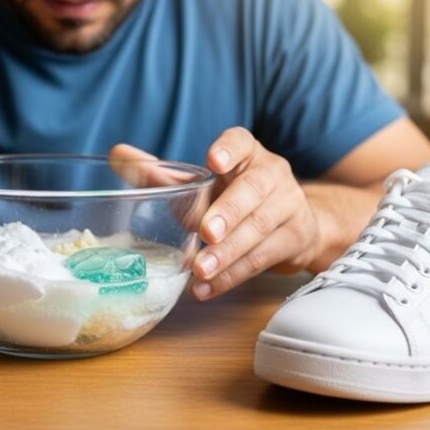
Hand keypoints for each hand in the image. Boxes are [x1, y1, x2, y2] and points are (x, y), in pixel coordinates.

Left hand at [191, 127, 320, 299]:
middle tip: (206, 232)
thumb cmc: (237, 198)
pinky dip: (231, 276)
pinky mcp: (296, 237)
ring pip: (258, 228)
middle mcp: (272, 172)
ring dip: (227, 253)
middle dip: (228, 212)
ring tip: (200, 269)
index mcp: (247, 152)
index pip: (240, 142)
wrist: (292, 222)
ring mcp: (289, 203)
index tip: (214, 162)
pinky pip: (261, 258)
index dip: (228, 150)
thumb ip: (174, 183)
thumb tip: (134, 169)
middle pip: (251, 190)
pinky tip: (207, 287)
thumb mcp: (209, 185)